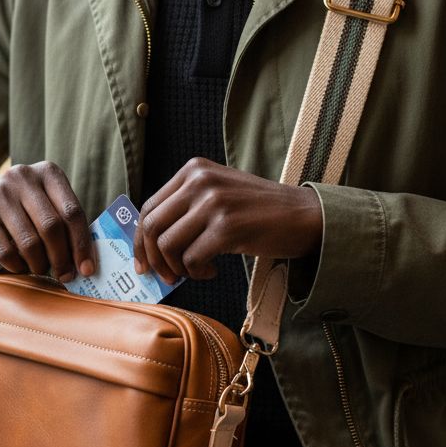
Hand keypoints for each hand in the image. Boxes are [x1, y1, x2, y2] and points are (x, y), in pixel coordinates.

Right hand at [0, 162, 94, 282]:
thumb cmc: (27, 210)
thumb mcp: (49, 205)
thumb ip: (67, 224)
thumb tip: (86, 264)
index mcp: (48, 172)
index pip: (72, 211)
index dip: (82, 244)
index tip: (86, 269)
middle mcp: (23, 177)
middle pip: (51, 226)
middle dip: (62, 258)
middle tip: (65, 275)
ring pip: (29, 242)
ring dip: (40, 264)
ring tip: (41, 268)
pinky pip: (5, 252)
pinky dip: (17, 266)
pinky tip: (20, 265)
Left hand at [133, 158, 321, 282]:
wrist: (305, 216)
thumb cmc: (260, 211)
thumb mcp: (218, 193)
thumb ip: (185, 207)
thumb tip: (149, 243)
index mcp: (193, 170)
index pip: (148, 207)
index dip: (140, 240)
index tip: (143, 263)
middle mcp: (200, 181)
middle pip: (152, 227)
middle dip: (153, 259)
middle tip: (166, 276)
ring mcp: (214, 203)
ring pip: (168, 245)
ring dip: (177, 268)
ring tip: (196, 271)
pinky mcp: (227, 227)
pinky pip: (192, 259)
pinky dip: (197, 273)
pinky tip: (212, 271)